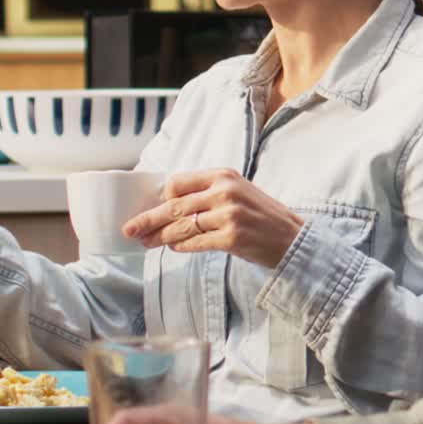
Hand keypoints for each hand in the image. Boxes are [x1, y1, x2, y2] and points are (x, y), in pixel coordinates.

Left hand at [122, 168, 303, 268]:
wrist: (293, 238)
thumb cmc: (261, 216)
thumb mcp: (237, 191)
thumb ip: (207, 193)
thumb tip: (168, 204)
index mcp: (223, 175)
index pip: (178, 182)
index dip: (160, 198)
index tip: (150, 208)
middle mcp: (224, 191)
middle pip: (173, 206)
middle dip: (148, 219)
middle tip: (130, 229)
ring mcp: (228, 214)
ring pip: (181, 226)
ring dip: (160, 237)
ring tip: (146, 243)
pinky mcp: (232, 237)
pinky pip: (195, 243)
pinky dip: (181, 247)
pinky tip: (174, 248)